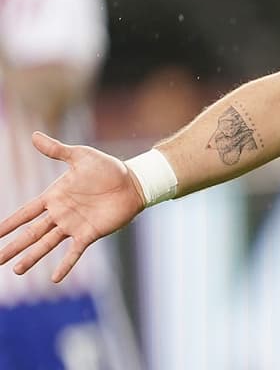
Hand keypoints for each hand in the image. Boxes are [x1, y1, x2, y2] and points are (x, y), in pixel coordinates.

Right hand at [0, 132, 145, 281]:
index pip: (25, 212)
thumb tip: (34, 135)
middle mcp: (60, 214)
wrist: (134, 181)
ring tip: (16, 270)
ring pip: (47, 244)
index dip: (8, 223)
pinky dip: (65, 264)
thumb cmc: (108, 168)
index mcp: (54, 196)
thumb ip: (57, 150)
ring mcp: (74, 225)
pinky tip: (54, 278)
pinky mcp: (90, 233)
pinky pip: (74, 251)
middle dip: (13, 245)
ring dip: (32, 257)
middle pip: (31, 233)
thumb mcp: (80, 156)